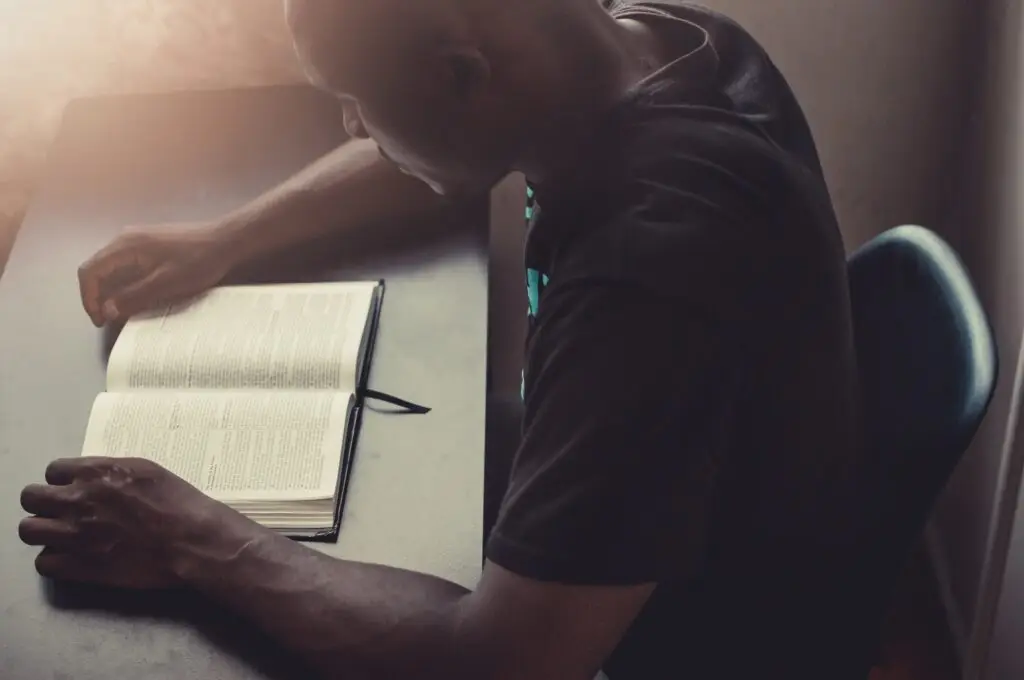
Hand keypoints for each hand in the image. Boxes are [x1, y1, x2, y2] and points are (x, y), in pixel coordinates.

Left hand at [18, 457, 251, 588]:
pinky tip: (72, 558)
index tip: (73, 490)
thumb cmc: (179, 503)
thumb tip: (93, 479)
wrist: (193, 540)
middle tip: (61, 512)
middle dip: (43, 503)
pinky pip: (43, 563)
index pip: (53, 471)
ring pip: (28, 531)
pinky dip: (54, 560)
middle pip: (30, 498)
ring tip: (62, 536)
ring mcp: (73, 534)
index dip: (62, 481)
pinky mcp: (78, 566)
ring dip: (43, 531)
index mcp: (96, 472)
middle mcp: (77, 500)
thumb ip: (111, 473)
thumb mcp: (146, 471)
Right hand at [78, 224, 231, 326]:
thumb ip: (134, 297)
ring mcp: (137, 241)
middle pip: (97, 269)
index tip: (100, 321)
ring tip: (120, 313)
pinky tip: (136, 298)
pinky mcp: (149, 246)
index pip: (89, 272)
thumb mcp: (166, 284)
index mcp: (124, 246)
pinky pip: (126, 266)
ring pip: (111, 268)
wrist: (225, 241)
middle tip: (107, 320)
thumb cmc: (198, 261)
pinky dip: (124, 284)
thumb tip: (107, 310)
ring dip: (111, 291)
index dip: (88, 299)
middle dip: (97, 296)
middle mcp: (125, 240)